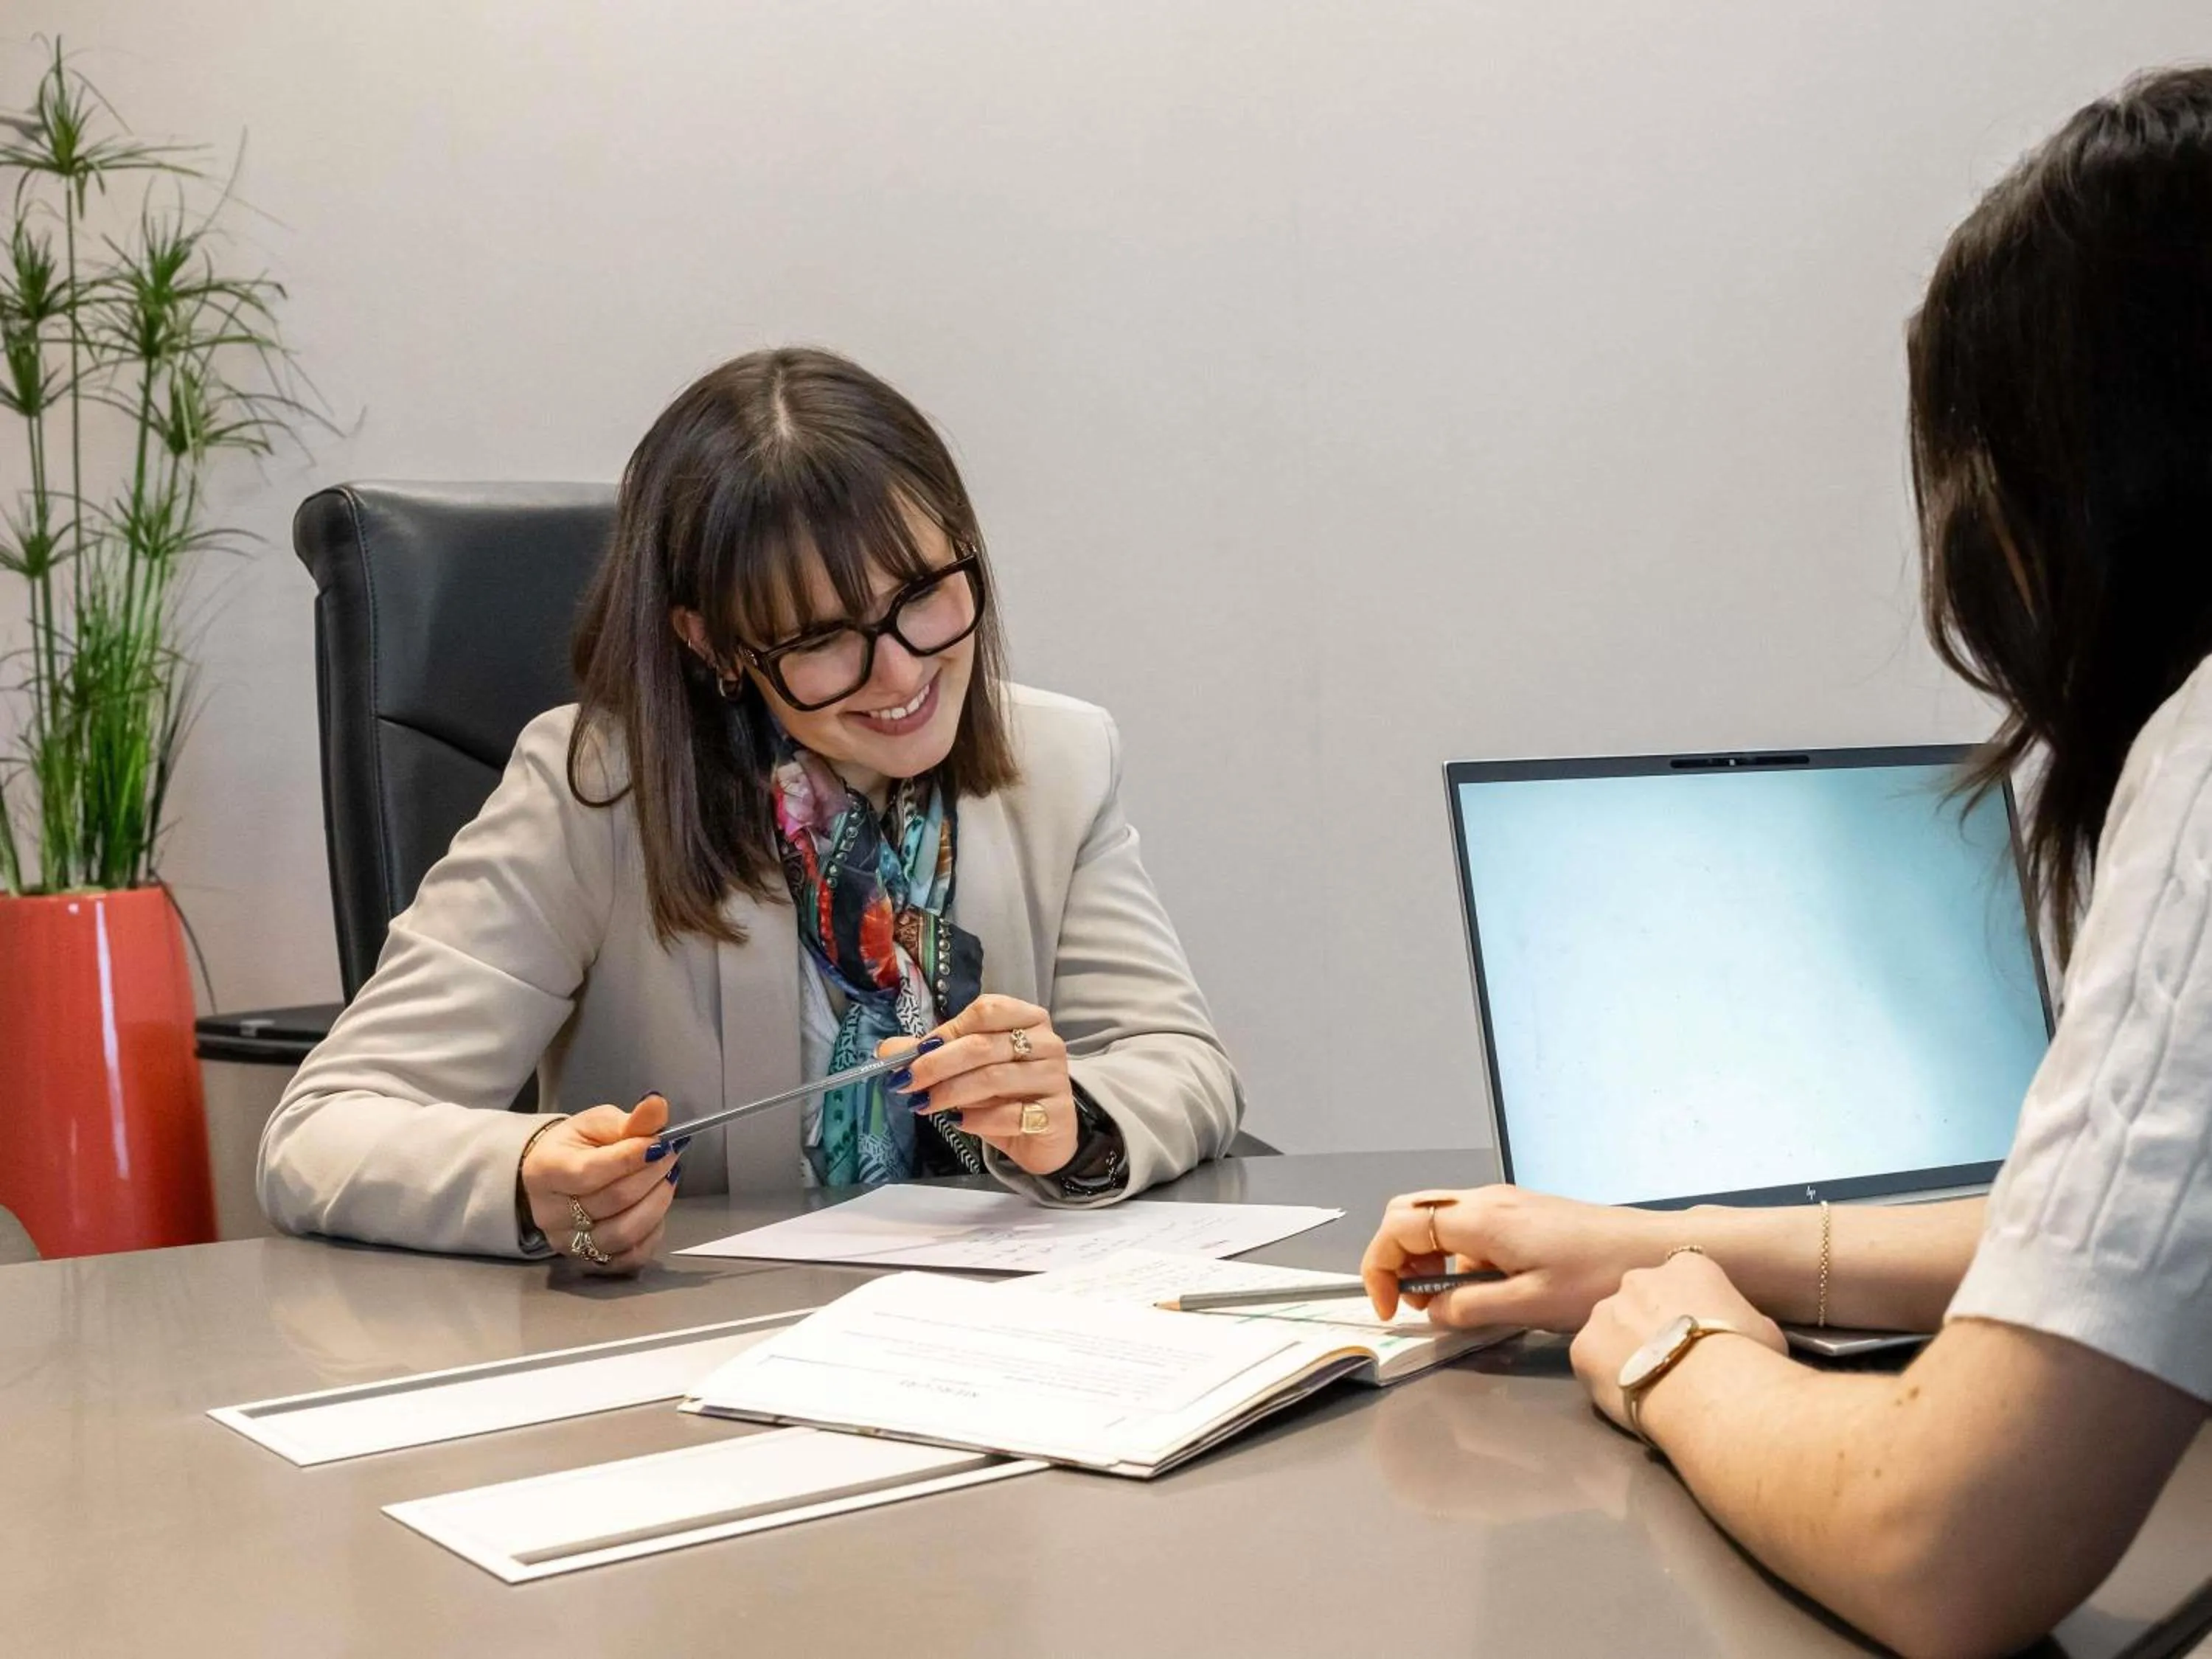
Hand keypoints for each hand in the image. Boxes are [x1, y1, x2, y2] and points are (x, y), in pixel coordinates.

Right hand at [519, 1094, 677, 1273]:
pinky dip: (653, 1232)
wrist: (558, 1177)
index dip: (632, 1158)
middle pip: (613, 1201)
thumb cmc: (577, 1147)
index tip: (661, 1142)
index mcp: (545, 1171)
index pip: (590, 1172)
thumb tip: (658, 1105)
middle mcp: (551, 1213)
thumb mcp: (598, 1123)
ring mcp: (568, 1243)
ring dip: (657, 1203)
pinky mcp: (590, 1261)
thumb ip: (630, 1120)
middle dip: (652, 1174)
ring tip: (666, 1179)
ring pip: (624, 1233)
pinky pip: (630, 1257)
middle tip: (670, 1154)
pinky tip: (655, 1208)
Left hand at [880, 994, 1078, 1176]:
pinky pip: (1010, 1114)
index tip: (911, 1056)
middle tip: (906, 1083)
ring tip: (924, 1105)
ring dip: (951, 1092)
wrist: (1044, 1136)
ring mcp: (1054, 1077)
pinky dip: (978, 1120)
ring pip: (994, 1078)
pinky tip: (959, 1123)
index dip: (945, 1033)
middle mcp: (1046, 1042)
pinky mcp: (1056, 1113)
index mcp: (1027, 1018)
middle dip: (937, 1065)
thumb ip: (931, 1054)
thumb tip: (885, 1050)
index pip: (985, 1012)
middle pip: (983, 1046)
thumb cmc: (1005, 1094)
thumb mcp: (968, 1069)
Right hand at [1361, 1183, 1674, 1330]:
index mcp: (1480, 1219)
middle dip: (1396, 1257)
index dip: (1381, 1267)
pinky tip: (1480, 1286)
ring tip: (1446, 1302)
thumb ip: (1471, 1307)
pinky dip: (1453, 1254)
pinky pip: (1467, 1225)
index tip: (1391, 1308)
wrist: (1654, 1249)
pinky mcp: (1522, 1211)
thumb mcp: (1530, 1304)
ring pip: (1437, 1219)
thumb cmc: (1597, 1277)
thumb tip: (1433, 1311)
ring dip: (1425, 1258)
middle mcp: (1485, 1199)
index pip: (1399, 1227)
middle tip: (1412, 1302)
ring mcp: (1504, 1201)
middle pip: (1410, 1213)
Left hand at [1568, 1252, 1787, 1429]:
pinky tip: (1627, 1395)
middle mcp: (1638, 1278)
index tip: (1694, 1334)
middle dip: (1648, 1324)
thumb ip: (1742, 1319)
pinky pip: (1590, 1358)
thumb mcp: (1764, 1330)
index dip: (1686, 1308)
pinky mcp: (1582, 1346)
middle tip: (1667, 1360)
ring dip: (1622, 1348)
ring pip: (1610, 1327)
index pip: (1680, 1278)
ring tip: (1646, 1382)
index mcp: (1686, 1266)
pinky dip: (1603, 1376)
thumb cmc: (1748, 1358)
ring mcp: (1605, 1310)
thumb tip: (1740, 1327)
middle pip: (1638, 1299)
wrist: (1713, 1393)